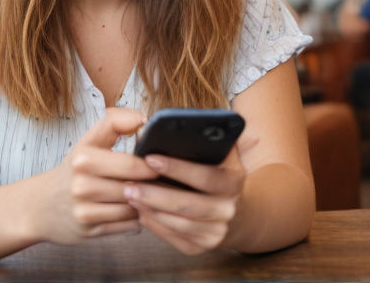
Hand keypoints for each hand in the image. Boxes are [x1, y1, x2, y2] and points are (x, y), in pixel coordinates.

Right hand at [39, 108, 157, 244]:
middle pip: (135, 187)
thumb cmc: (73, 170)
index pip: (131, 163)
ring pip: (134, 208)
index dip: (151, 163)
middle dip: (153, 183)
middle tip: (162, 178)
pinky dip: (136, 217)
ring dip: (146, 201)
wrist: (40, 206)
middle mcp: (81, 185)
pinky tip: (133, 208)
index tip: (160, 160)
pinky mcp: (90, 231)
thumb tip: (142, 118)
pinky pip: (129, 226)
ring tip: (149, 192)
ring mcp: (85, 211)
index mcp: (83, 158)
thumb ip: (114, 123)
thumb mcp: (87, 142)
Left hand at [123, 143, 249, 254]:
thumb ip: (213, 138)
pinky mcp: (204, 247)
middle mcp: (229, 209)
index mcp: (234, 181)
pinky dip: (156, 226)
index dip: (177, 168)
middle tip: (128, 184)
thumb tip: (194, 122)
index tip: (150, 157)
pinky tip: (140, 213)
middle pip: (188, 205)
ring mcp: (217, 232)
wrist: (240, 213)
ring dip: (151, 210)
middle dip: (155, 195)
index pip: (205, 176)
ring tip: (129, 196)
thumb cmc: (221, 174)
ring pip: (179, 224)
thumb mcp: (225, 154)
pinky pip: (176, 239)